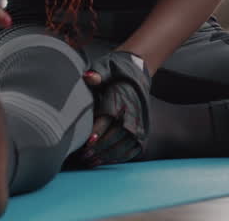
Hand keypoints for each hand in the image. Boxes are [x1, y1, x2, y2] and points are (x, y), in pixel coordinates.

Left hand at [79, 51, 152, 165]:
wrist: (138, 70)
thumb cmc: (116, 71)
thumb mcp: (106, 67)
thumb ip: (97, 73)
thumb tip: (89, 77)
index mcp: (123, 98)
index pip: (108, 119)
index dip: (97, 132)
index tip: (86, 142)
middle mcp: (134, 112)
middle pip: (116, 136)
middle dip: (100, 148)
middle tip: (84, 156)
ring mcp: (141, 122)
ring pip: (125, 145)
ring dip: (109, 156)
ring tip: (92, 162)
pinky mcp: (144, 129)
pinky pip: (134, 148)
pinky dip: (121, 157)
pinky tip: (106, 160)